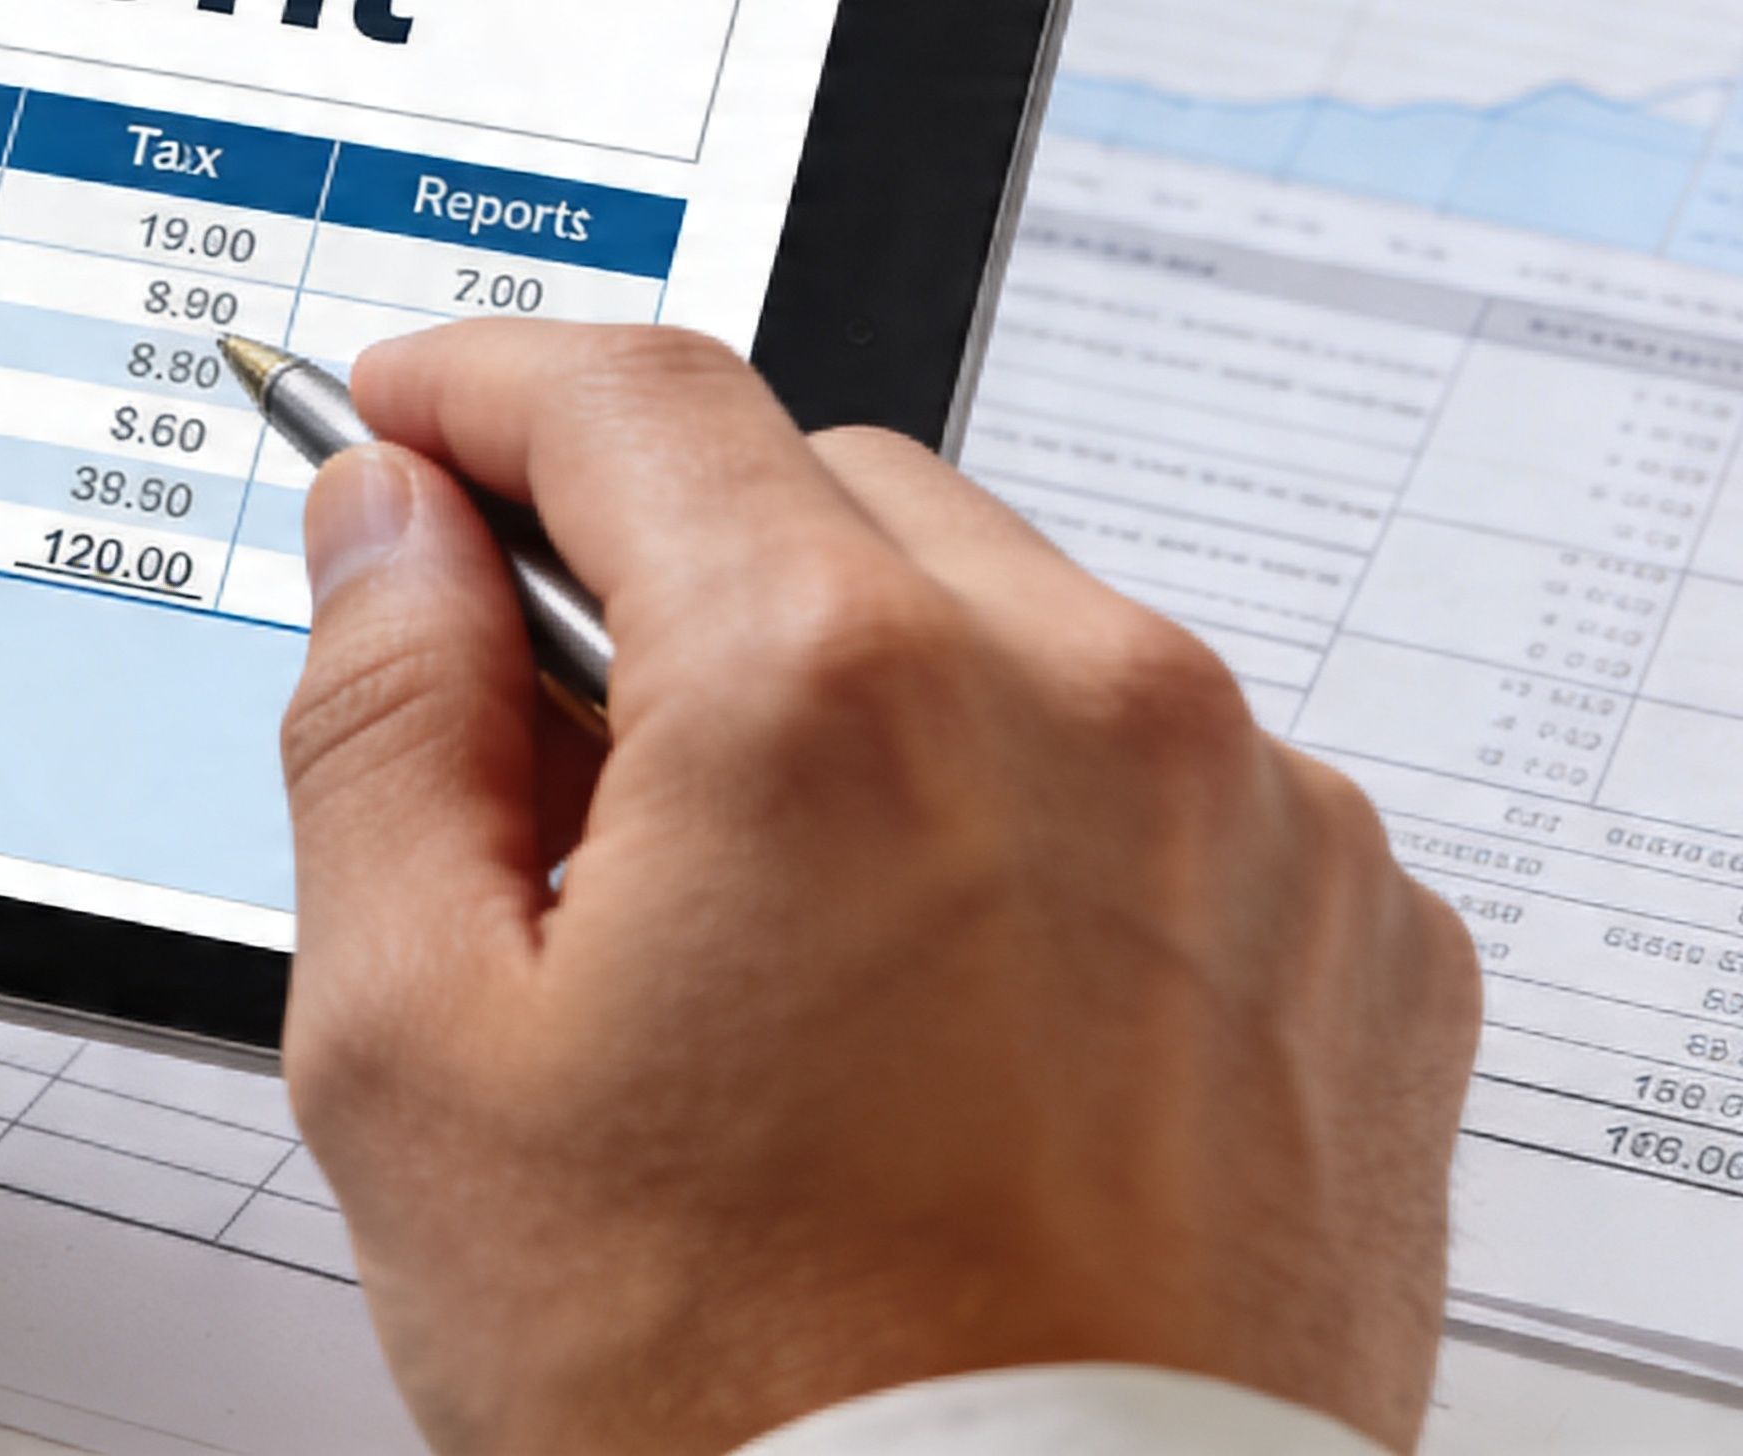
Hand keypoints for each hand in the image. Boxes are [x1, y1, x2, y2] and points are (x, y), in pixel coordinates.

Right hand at [277, 323, 1477, 1453]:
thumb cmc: (736, 1400)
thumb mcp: (420, 1058)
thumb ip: (379, 725)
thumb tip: (392, 532)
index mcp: (830, 697)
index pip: (630, 396)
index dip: (483, 387)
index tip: (420, 419)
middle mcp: (1087, 703)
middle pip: (822, 492)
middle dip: (677, 578)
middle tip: (578, 785)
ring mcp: (1260, 819)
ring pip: (1005, 622)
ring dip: (875, 703)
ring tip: (791, 959)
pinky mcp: (1364, 938)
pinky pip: (1171, 770)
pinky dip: (1047, 825)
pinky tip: (957, 1017)